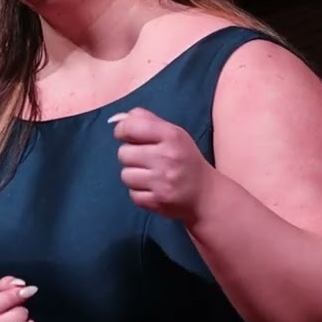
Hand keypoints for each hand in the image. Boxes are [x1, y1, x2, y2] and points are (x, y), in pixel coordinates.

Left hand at [111, 107, 213, 221]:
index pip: (131, 126)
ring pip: (125, 175)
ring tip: (150, 175)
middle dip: (130, 155)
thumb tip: (115, 119)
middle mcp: (167, 157)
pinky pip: (132, 194)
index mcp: (171, 136)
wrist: (205, 194)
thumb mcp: (172, 133)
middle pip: (124, 153)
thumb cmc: (184, 158)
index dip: (122, 130)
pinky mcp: (158, 201)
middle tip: (146, 159)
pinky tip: (153, 189)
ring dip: (134, 175)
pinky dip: (139, 192)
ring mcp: (163, 181)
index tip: (126, 135)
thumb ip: (145, 120)